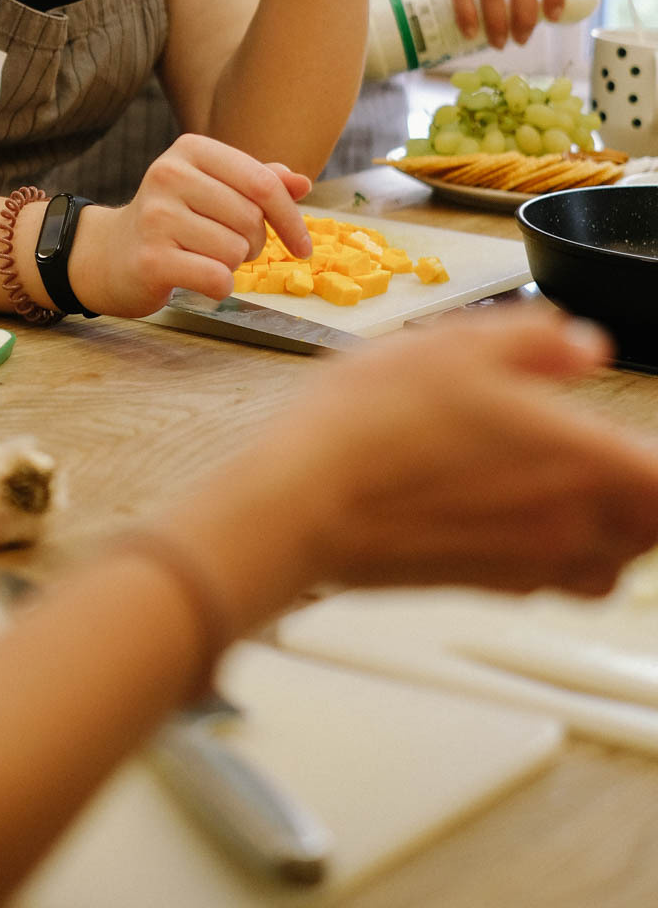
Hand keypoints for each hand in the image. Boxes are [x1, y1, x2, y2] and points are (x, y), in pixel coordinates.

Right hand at [72, 134, 311, 318]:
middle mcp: (169, 174)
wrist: (109, 254)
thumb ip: (257, 181)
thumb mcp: (212, 188)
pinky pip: (217, 278)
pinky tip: (198, 279)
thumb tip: (303, 183)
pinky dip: (219, 286)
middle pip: (251, 218)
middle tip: (230, 248)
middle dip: (253, 243)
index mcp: (190, 149)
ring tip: (205, 257)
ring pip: (235, 251)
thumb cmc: (173, 218)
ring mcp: (156, 216)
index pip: (262, 182)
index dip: (291, 218)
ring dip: (232, 264)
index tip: (302, 246)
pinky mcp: (151, 258)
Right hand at [161, 310, 657, 637]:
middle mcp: (570, 526)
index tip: (648, 443)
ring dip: (617, 530)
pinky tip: (523, 510)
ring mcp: (530, 566)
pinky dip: (565, 551)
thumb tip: (583, 344)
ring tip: (589, 487)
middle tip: (625, 458)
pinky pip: (558, 579)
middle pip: (653, 529)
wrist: (304, 503)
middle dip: (647, 495)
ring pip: (612, 564)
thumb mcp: (459, 345)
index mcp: (582, 463)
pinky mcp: (486, 585)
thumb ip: (537, 342)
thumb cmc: (374, 424)